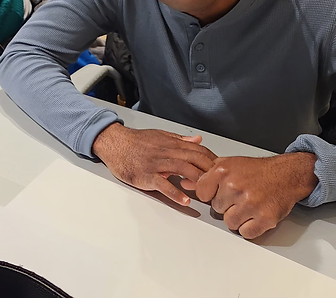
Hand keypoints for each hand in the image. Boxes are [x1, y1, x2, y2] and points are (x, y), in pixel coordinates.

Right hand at [93, 123, 216, 205]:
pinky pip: (163, 184)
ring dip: (197, 181)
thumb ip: (180, 139)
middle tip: (221, 184)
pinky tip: (185, 200)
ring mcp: (156, 164)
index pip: (198, 150)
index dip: (212, 160)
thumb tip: (198, 140)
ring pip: (182, 169)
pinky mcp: (146, 175)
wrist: (114, 143)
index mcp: (171, 143)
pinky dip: (175, 192)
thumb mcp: (160, 135)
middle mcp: (166, 152)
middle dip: (210, 171)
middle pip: (194, 159)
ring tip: (208, 193)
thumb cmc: (136, 141)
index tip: (222, 171)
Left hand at [195, 153, 317, 238]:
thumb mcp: (227, 164)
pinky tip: (255, 215)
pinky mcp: (265, 218)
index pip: (201, 193)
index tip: (219, 192)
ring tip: (248, 206)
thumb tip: (184, 183)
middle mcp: (234, 187)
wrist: (285, 174)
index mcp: (222, 171)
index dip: (210, 195)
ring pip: (230, 223)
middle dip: (227, 205)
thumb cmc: (256, 170)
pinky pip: (246, 233)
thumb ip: (205, 175)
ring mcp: (250, 203)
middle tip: (240, 197)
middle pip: (216, 209)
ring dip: (238, 218)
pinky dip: (250, 228)